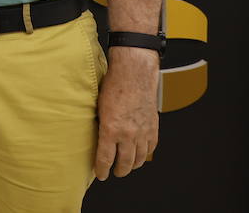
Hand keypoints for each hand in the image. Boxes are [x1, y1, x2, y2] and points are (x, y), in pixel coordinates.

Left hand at [93, 48, 158, 179]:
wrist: (134, 73)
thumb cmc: (114, 85)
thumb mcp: (98, 106)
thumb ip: (99, 124)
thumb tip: (95, 135)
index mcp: (111, 129)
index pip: (105, 158)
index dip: (102, 170)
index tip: (101, 175)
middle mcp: (128, 134)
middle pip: (124, 163)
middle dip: (118, 170)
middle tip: (114, 172)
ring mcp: (142, 132)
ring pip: (139, 158)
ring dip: (132, 165)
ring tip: (127, 166)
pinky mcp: (153, 127)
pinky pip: (150, 147)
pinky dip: (145, 153)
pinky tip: (140, 154)